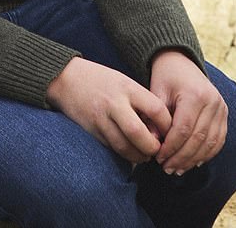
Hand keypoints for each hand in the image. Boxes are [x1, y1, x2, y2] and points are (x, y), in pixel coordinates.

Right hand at [46, 57, 171, 163]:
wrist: (66, 78)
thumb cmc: (100, 80)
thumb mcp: (123, 82)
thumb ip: (141, 101)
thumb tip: (159, 128)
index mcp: (127, 88)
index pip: (156, 110)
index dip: (167, 125)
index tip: (169, 132)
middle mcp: (115, 103)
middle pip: (140, 134)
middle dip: (152, 148)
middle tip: (158, 150)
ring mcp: (101, 118)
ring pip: (125, 147)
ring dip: (139, 156)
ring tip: (145, 155)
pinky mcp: (92, 130)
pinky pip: (112, 148)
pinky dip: (124, 154)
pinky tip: (130, 152)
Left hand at [149, 50, 227, 174]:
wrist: (181, 61)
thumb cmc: (166, 77)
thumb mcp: (156, 91)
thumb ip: (154, 116)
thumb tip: (151, 141)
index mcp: (195, 94)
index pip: (183, 129)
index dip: (171, 147)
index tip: (158, 157)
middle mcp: (212, 101)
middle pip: (198, 138)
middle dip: (181, 157)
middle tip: (166, 168)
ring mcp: (221, 107)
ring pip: (210, 142)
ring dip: (194, 159)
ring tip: (177, 169)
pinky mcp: (224, 113)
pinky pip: (219, 140)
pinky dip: (207, 154)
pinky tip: (193, 162)